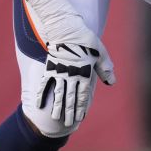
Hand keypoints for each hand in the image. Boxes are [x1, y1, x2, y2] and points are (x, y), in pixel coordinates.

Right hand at [25, 0, 114, 126]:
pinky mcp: (49, 66)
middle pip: (70, 97)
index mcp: (84, 72)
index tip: (80, 118)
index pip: (83, 94)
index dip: (81, 107)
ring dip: (56, 107)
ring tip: (55, 118)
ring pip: (57, 93)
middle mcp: (71, 74)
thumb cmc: (85, 38)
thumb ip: (105, 68)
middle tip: (67, 124)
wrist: (65, 25)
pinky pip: (45, 83)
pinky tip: (39, 104)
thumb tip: (112, 82)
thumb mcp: (100, 52)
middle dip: (69, 112)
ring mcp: (59, 71)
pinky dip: (42, 94)